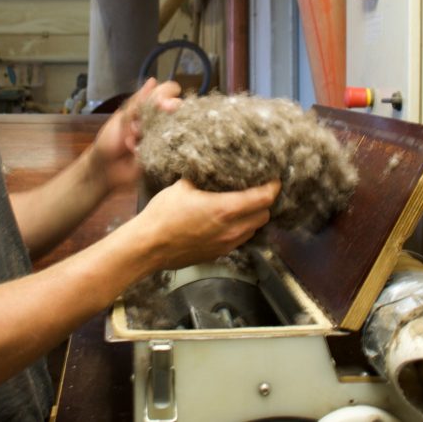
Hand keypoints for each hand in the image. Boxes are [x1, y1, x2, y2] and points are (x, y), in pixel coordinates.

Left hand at [90, 78, 181, 192]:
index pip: (167, 92)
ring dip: (149, 133)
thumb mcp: (121, 118)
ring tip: (131, 139)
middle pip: (176, 109)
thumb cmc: (109, 140)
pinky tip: (133, 151)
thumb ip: (138, 102)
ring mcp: (162, 137)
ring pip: (172, 129)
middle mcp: (158, 120)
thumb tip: (153, 80)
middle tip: (144, 124)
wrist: (104, 168)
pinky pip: (165, 148)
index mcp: (147, 108)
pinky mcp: (163, 155)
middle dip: (161, 116)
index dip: (169, 95)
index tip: (164, 105)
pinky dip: (146, 148)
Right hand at [134, 178, 279, 270]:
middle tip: (258, 190)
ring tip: (244, 206)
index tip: (274, 179)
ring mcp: (227, 244)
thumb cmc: (163, 215)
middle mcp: (232, 229)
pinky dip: (241, 229)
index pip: (264, 198)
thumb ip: (203, 178)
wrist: (148, 246)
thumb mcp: (182, 186)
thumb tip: (211, 168)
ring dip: (253, 217)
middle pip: (264, 215)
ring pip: (254, 229)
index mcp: (225, 209)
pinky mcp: (219, 254)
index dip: (273, 187)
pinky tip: (229, 222)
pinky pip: (240, 240)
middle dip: (264, 202)